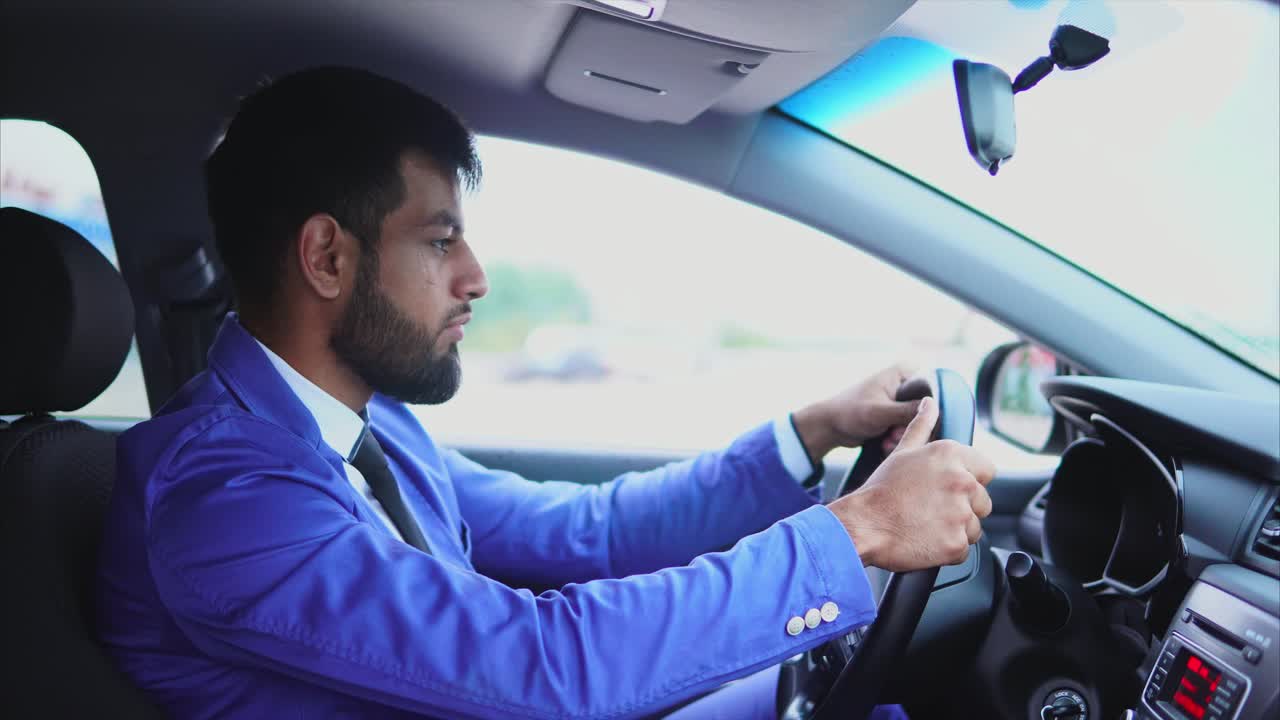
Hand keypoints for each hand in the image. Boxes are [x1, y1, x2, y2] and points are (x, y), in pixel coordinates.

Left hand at [790, 364, 921, 464]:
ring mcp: (901, 403)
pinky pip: (908, 431)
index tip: (920, 422)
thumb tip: (936, 410)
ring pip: (918, 422)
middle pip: (927, 408)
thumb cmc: (850, 412)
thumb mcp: (880, 411)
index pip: (933, 387)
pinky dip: (899, 439)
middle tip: (894, 434)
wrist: (830, 427)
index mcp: (903, 373)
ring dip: (905, 435)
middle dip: (912, 426)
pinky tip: (884, 445)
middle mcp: (905, 385)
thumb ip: (908, 411)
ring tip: (887, 441)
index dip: (930, 407)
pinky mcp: (897, 418)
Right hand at [827, 396, 996, 571]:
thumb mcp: (902, 452)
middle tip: (929, 510)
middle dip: (962, 508)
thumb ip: (922, 425)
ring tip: (925, 525)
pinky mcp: (957, 543)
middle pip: (983, 501)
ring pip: (974, 527)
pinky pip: (963, 549)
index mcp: (952, 455)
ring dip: (955, 530)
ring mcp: (961, 514)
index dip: (967, 481)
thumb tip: (930, 402)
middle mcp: (962, 481)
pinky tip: (925, 540)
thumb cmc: (880, 490)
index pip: (987, 470)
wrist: (862, 525)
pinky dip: (947, 549)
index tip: (945, 490)